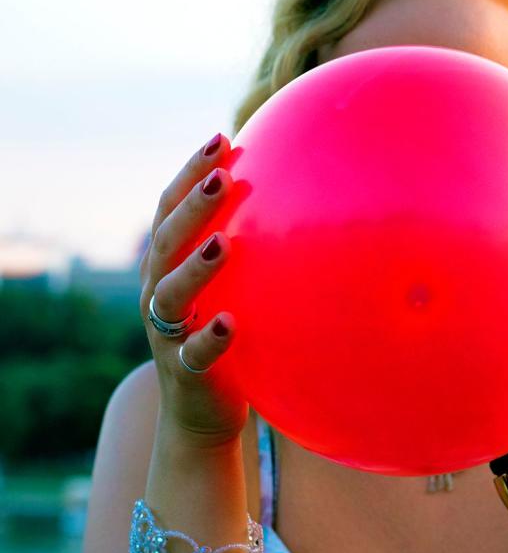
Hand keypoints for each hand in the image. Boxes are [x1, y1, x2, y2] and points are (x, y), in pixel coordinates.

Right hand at [138, 132, 245, 447]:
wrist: (200, 413)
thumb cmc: (225, 337)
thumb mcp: (232, 289)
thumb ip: (249, 251)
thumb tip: (305, 199)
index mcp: (167, 267)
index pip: (170, 210)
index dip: (188, 174)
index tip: (220, 139)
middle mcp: (159, 293)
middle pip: (167, 240)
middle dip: (192, 206)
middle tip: (221, 175)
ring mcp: (167, 333)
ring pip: (171, 294)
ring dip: (196, 266)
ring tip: (223, 242)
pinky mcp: (185, 371)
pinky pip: (194, 354)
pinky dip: (210, 337)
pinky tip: (232, 322)